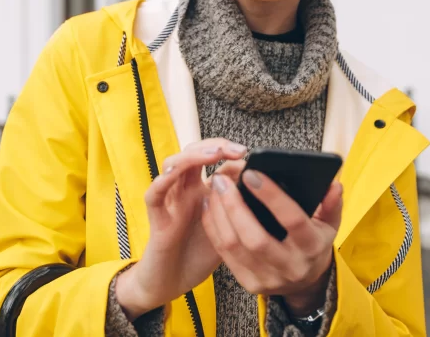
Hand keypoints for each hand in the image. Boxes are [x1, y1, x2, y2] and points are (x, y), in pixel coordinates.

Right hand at [116, 138, 247, 319]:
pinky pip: (154, 195)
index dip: (230, 151)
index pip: (213, 158)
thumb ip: (244, 213)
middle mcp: (186, 189)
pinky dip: (162, 182)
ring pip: (173, 165)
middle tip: (238, 150)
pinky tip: (175, 174)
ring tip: (213, 155)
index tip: (251, 155)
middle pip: (194, 152)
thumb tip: (275, 202)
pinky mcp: (157, 218)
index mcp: (204, 189)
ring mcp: (170, 201)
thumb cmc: (199, 255)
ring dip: (192, 156)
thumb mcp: (231, 231)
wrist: (172, 281)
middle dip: (215, 146)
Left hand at [201, 169, 342, 315]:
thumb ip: (331, 203)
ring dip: (219, 214)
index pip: (292, 220)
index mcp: (312, 248)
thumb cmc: (314, 244)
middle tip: (222, 178)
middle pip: (255, 238)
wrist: (304, 283)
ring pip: (234, 245)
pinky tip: (210, 206)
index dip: (271, 196)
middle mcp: (290, 267)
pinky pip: (224, 253)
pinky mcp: (248, 283)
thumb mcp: (329, 225)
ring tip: (214, 188)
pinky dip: (213, 227)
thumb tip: (334, 184)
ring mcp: (267, 279)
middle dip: (234, 205)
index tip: (251, 173)